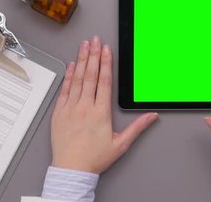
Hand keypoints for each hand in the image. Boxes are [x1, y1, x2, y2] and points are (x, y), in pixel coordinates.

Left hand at [50, 36, 158, 173]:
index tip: (106, 50)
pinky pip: (64, 90)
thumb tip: (151, 116)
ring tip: (84, 46)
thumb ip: (137, 127)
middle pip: (90, 75)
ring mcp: (70, 108)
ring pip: (77, 79)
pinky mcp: (59, 113)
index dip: (105, 63)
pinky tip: (71, 65)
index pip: (104, 81)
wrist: (71, 170)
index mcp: (100, 112)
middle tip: (95, 40)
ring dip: (81, 60)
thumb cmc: (94, 158)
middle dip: (93, 55)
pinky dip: (68, 76)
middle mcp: (85, 107)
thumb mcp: (121, 144)